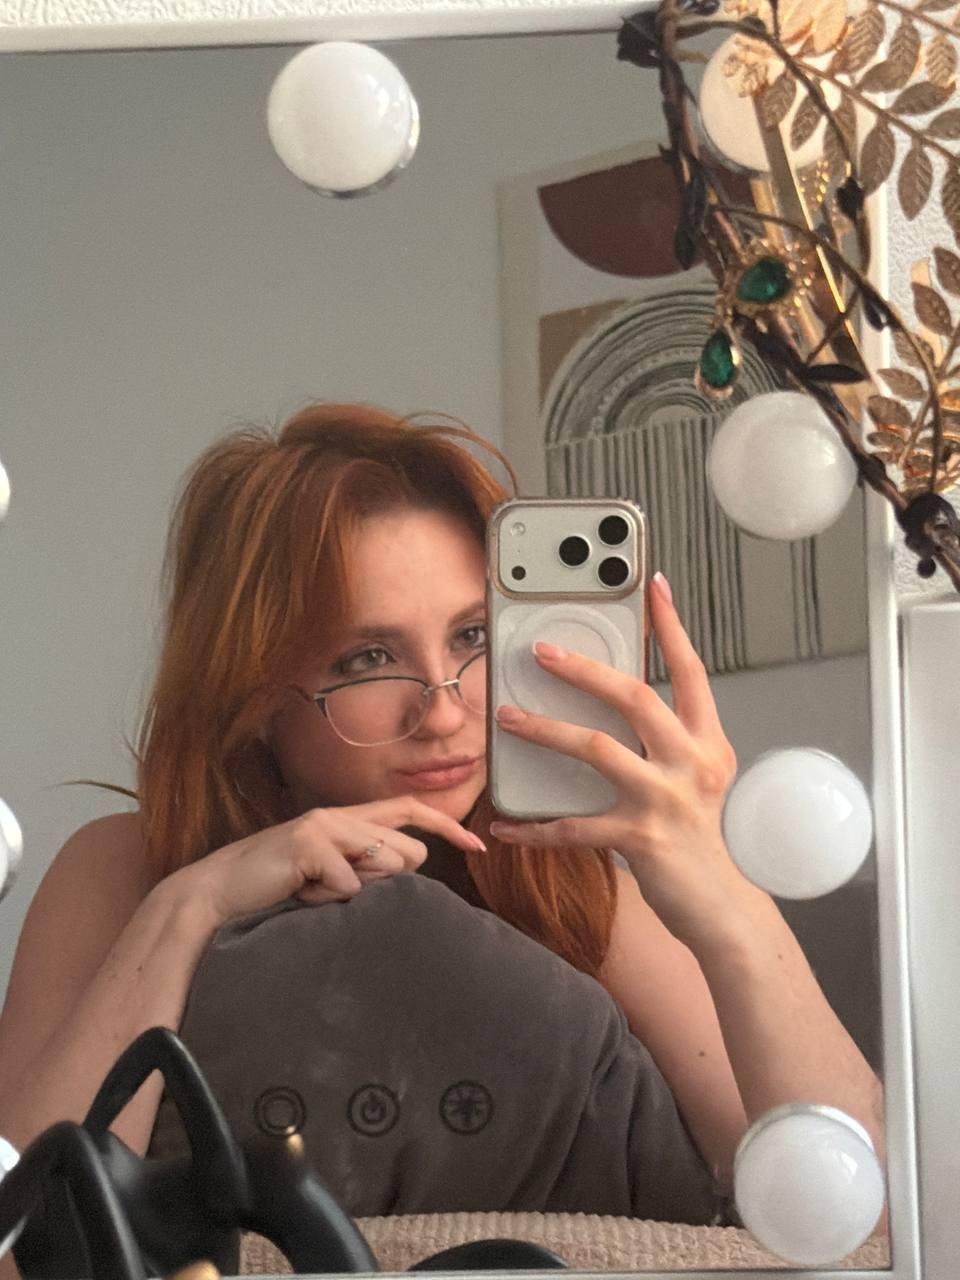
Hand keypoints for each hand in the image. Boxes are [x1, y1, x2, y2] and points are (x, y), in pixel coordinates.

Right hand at [176, 797, 485, 926]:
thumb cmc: (277, 888)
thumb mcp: (330, 877)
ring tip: (314, 890)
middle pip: (409, 852)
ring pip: (386, 865)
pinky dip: (327, 900)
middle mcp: (340, 815)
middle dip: (389, 881)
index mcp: (348, 820)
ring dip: (354, 891)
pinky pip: (349, 887)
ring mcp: (324, 826)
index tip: (479, 846)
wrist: (218, 892)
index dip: (448, 826)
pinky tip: (299, 894)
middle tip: (338, 890)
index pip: (410, 810)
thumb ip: (366, 869)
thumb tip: (407, 869)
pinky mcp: (309, 843)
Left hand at [489, 572, 746, 948]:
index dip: (671, 627)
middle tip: (541, 652)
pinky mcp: (641, 839)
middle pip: (634, 698)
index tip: (652, 586)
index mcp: (706, 741)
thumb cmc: (697, 834)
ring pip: (597, 749)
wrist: (719, 905)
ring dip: (545, 730)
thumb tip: (610, 698)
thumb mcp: (696, 775)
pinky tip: (506, 825)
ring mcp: (666, 800)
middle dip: (584, 669)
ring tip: (508, 718)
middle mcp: (692, 763)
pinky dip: (536, 828)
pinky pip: (575, 826)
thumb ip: (665, 738)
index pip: (690, 671)